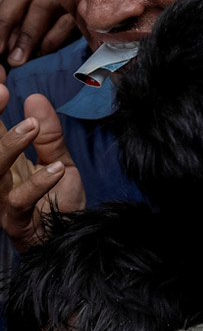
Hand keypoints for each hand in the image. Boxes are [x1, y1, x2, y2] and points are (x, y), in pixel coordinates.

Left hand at [0, 0, 77, 73]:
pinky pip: (66, 22)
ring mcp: (65, 2)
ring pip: (42, 7)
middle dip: (4, 23)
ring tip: (16, 61)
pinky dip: (52, 40)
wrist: (96, 48)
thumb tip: (2, 51)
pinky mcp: (83, 16)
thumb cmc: (51, 44)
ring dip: (26, 36)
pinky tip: (43, 55)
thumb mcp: (27, 36)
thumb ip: (11, 36)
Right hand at [0, 87, 86, 251]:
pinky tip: (57, 168)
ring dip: (9, 145)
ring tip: (30, 127)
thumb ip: (48, 135)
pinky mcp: (13, 220)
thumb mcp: (58, 161)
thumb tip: (35, 98)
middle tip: (1, 92)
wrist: (69, 239)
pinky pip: (18, 200)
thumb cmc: (58, 202)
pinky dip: (37, 183)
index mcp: (3, 160)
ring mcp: (0, 199)